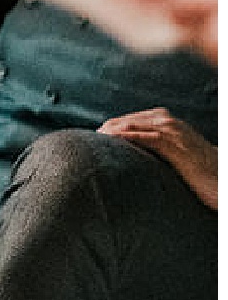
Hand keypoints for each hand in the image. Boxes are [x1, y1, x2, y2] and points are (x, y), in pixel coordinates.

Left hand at [98, 108, 216, 209]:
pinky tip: (111, 143)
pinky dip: (126, 138)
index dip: (109, 128)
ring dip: (110, 132)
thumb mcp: (174, 155)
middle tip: (86, 140)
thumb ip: (154, 150)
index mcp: (166, 121)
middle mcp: (168, 121)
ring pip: (132, 126)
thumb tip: (129, 157)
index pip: (128, 120)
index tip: (92, 138)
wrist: (222, 179)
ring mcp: (172, 131)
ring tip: (93, 141)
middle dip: (105, 129)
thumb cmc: (200, 170)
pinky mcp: (175, 145)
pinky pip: (145, 138)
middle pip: (126, 121)